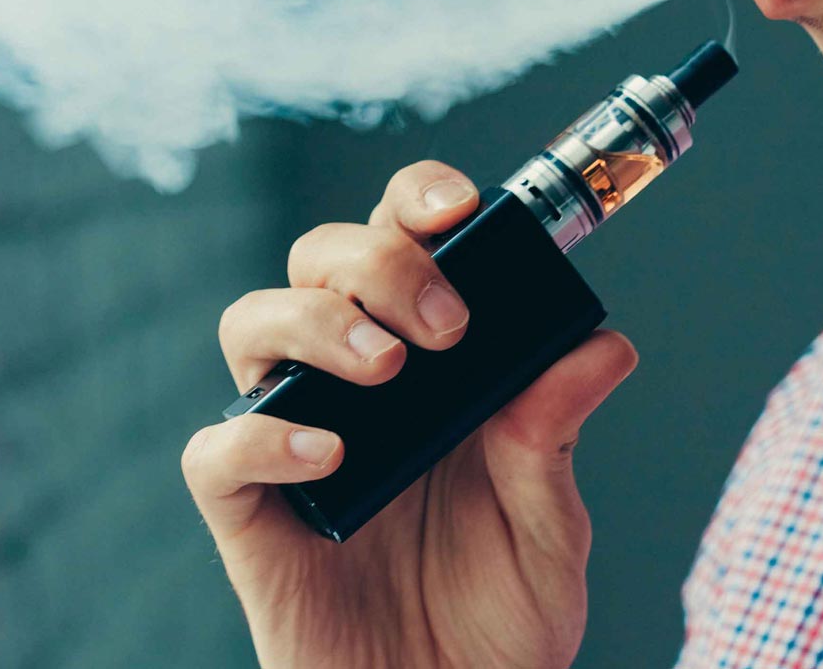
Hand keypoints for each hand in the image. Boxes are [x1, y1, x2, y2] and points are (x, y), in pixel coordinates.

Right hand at [181, 161, 638, 668]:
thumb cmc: (498, 622)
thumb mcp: (549, 526)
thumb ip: (556, 437)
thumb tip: (604, 346)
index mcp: (426, 365)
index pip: (399, 241)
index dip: (415, 200)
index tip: (458, 209)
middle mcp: (352, 385)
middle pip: (320, 259)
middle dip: (378, 262)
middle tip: (445, 328)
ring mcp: (294, 442)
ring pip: (251, 323)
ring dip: (314, 321)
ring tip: (384, 367)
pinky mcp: (250, 514)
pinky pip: (218, 450)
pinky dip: (264, 436)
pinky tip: (329, 455)